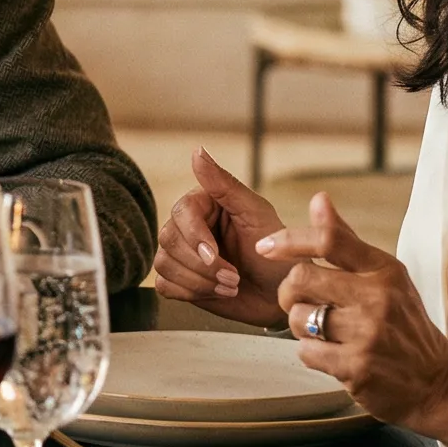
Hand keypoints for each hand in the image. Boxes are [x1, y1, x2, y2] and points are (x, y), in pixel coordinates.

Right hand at [151, 148, 292, 326]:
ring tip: (230, 285)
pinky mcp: (181, 280)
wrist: (283, 296)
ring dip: (198, 281)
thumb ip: (224, 184)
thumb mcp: (256, 214)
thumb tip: (197, 151)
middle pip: (168, 239)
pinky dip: (190, 292)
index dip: (194, 236)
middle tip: (234, 277)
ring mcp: (182, 254)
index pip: (181, 212)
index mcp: (205, 204)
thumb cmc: (278, 253)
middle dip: (201, 266)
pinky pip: (165, 286)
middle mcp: (189, 226)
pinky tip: (217, 292)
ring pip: (163, 264)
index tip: (215, 255)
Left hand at [266, 192, 447, 438]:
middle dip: (288, 292)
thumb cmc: (402, 322)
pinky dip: (311, 354)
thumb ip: (346, 241)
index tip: (265, 247)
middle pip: (300, 279)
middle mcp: (378, 298)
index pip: (328, 240)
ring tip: (324, 332)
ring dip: (301, 327)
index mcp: (384, 269)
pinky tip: (334, 355)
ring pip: (298, 318)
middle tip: (300, 302)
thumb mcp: (384, 276)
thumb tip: (318, 199)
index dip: (288, 239)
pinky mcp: (357, 367)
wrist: (435, 381)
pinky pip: (306, 352)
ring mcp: (368, 334)